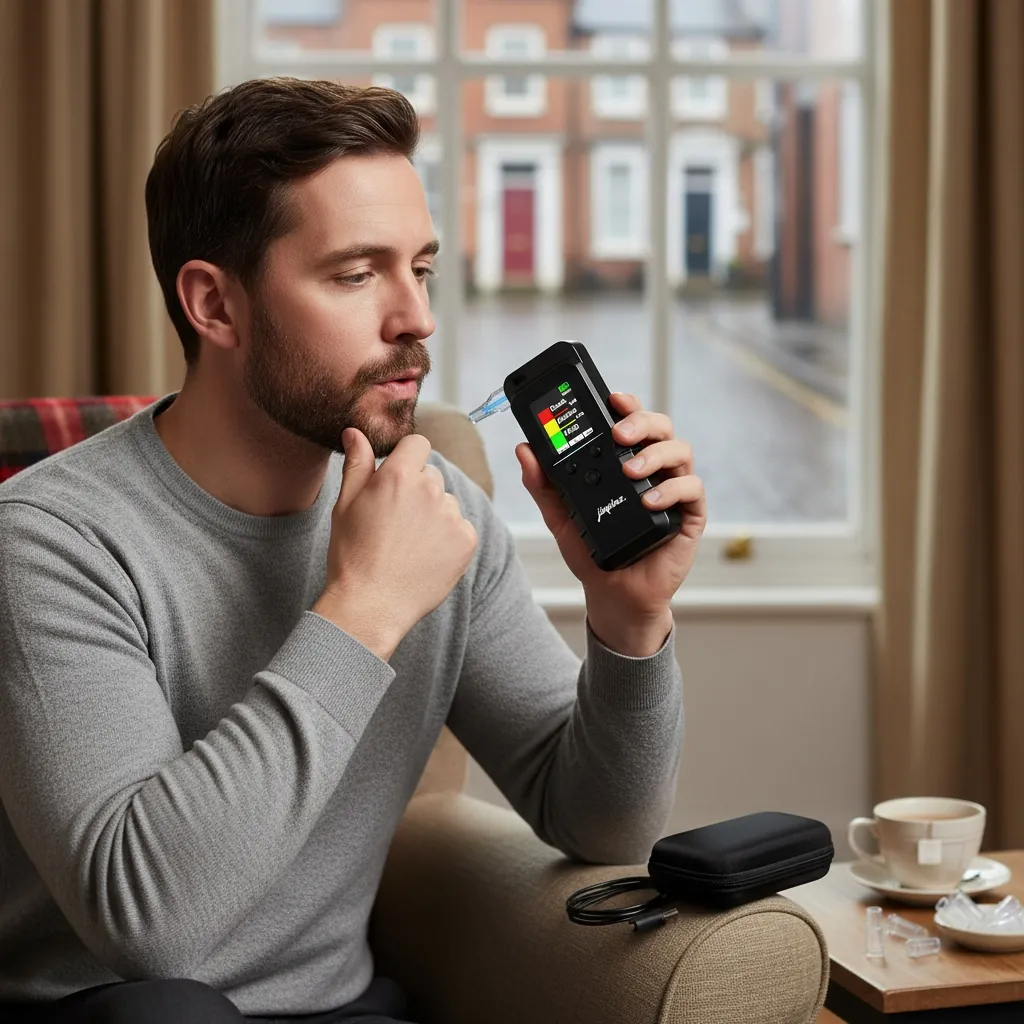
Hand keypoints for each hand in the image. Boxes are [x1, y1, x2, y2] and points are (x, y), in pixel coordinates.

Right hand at [314, 429, 477, 659]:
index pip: (418, 444)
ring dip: (434, 514)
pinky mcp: (466, 540)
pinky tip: (425, 556)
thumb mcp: (346, 504)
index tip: (397, 481)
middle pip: (432, 475)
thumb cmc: (352, 555)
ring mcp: (452, 515)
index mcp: (399, 475)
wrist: (371, 605)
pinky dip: (447, 538)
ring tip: (409, 544)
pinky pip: (460, 527)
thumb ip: (357, 464)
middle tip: (396, 522)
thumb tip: (356, 432)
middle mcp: (430, 490)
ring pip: (446, 502)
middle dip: (418, 490)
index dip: (407, 459)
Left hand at [515, 393, 705, 651]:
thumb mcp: (559, 517)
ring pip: (680, 451)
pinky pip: (692, 489)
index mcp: (624, 461)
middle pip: (660, 427)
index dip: (626, 404)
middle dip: (641, 422)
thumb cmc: (591, 552)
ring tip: (629, 471)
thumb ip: (543, 484)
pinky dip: (671, 490)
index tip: (611, 398)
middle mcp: (652, 469)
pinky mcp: (689, 515)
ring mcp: (673, 490)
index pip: (630, 421)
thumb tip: (524, 450)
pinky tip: (649, 501)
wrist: (612, 594)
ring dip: (654, 455)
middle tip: (618, 434)